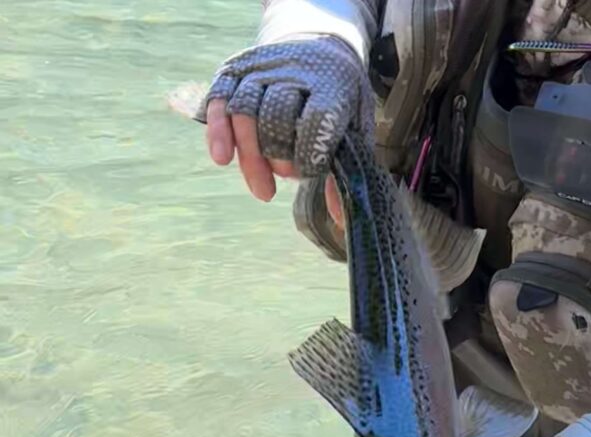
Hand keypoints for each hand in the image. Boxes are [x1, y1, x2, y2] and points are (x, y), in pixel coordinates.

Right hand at [199, 37, 371, 202]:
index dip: (311, 152)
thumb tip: (340, 219)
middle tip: (288, 178)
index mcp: (331, 83)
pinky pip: (220, 100)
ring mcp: (261, 69)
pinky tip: (221, 158)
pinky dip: (217, 131)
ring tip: (264, 192)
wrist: (317, 44)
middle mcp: (293, 71)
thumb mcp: (354, 124)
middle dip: (279, 155)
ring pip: (245, 111)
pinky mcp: (235, 71)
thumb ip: (346, 166)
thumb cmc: (339, 96)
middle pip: (276, 116)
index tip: (311, 174)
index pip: (317, 118)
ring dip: (250, 156)